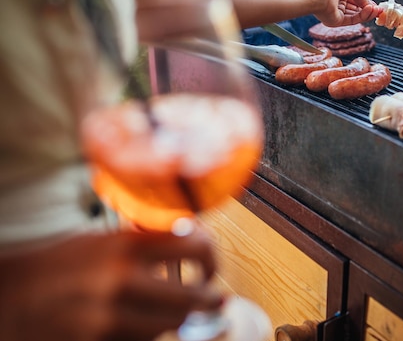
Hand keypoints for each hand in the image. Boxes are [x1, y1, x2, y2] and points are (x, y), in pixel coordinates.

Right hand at [0, 231, 219, 340]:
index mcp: (124, 245)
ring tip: (176, 310)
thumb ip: (143, 241)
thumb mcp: (101, 241)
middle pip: (193, 296)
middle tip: (215, 298)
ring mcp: (111, 315)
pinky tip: (143, 323)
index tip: (211, 262)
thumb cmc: (57, 264)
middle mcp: (122, 279)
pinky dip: (151, 333)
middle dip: (210, 299)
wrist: (10, 297)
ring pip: (171, 325)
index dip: (211, 254)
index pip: (192, 244)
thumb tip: (186, 238)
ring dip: (180, 318)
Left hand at [314, 0, 381, 26]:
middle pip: (357, 9)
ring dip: (368, 13)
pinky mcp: (336, 21)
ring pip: (356, 16)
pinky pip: (352, 20)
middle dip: (369, 9)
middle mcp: (339, 2)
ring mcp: (337, 12)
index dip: (367, 2)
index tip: (377, 5)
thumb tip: (370, 6)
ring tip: (376, 10)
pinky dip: (362, 16)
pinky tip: (370, 10)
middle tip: (379, 10)